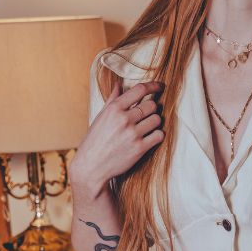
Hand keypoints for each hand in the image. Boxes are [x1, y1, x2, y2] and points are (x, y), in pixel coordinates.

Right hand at [71, 78, 163, 196]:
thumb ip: (112, 100)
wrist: (91, 167)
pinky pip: (159, 135)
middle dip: (152, 109)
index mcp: (114, 108)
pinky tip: (150, 137)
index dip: (154, 86)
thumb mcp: (100, 117)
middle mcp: (124, 119)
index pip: (140, 90)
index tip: (160, 87)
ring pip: (157, 120)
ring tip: (147, 127)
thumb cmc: (95, 141)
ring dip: (155, 122)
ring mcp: (132, 134)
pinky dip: (157, 135)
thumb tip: (118, 84)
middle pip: (152, 105)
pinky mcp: (139, 148)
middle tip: (147, 115)